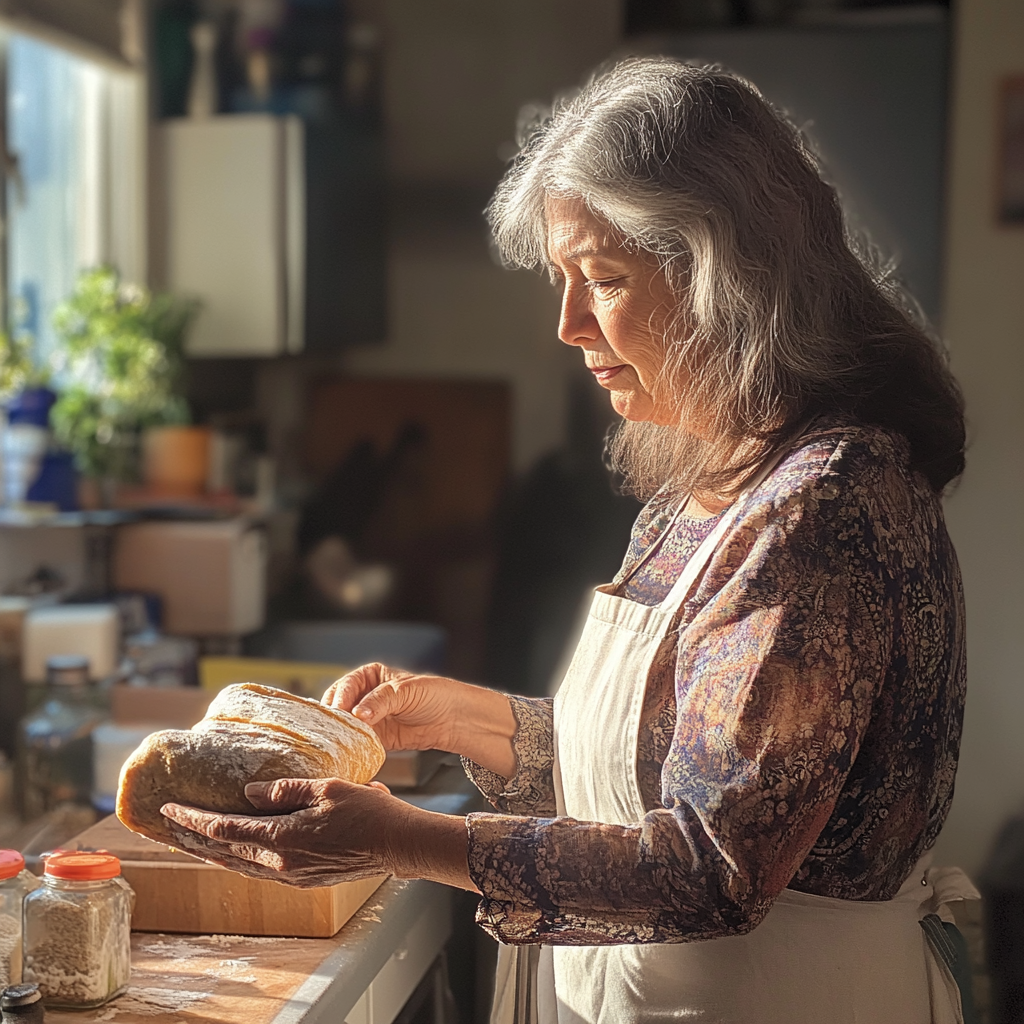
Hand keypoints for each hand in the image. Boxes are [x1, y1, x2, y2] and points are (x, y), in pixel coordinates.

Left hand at [160, 777, 474, 890]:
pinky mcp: (303, 879)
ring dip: (213, 851)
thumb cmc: (368, 812)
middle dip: (193, 838)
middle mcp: (280, 864)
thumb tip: (249, 794)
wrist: (398, 844)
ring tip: (192, 839)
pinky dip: (238, 857)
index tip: (169, 808)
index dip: (193, 819)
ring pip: (239, 864)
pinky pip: (258, 869)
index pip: (225, 829)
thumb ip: (285, 791)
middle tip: (168, 826)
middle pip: (224, 852)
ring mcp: (291, 875)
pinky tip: (235, 850)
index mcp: (283, 840)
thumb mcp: (326, 788)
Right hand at [323, 664, 518, 781]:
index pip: (346, 685)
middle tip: (335, 729)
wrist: (452, 718)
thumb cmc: (433, 694)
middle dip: (336, 718)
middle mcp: (364, 696)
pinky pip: (358, 743)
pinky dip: (353, 747)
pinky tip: (350, 752)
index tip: (340, 710)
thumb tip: (358, 714)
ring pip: (345, 726)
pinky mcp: (375, 739)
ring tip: (339, 742)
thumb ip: (380, 700)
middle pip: (340, 707)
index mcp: (369, 675)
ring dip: (342, 734)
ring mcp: (368, 718)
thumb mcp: (404, 690)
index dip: (340, 698)